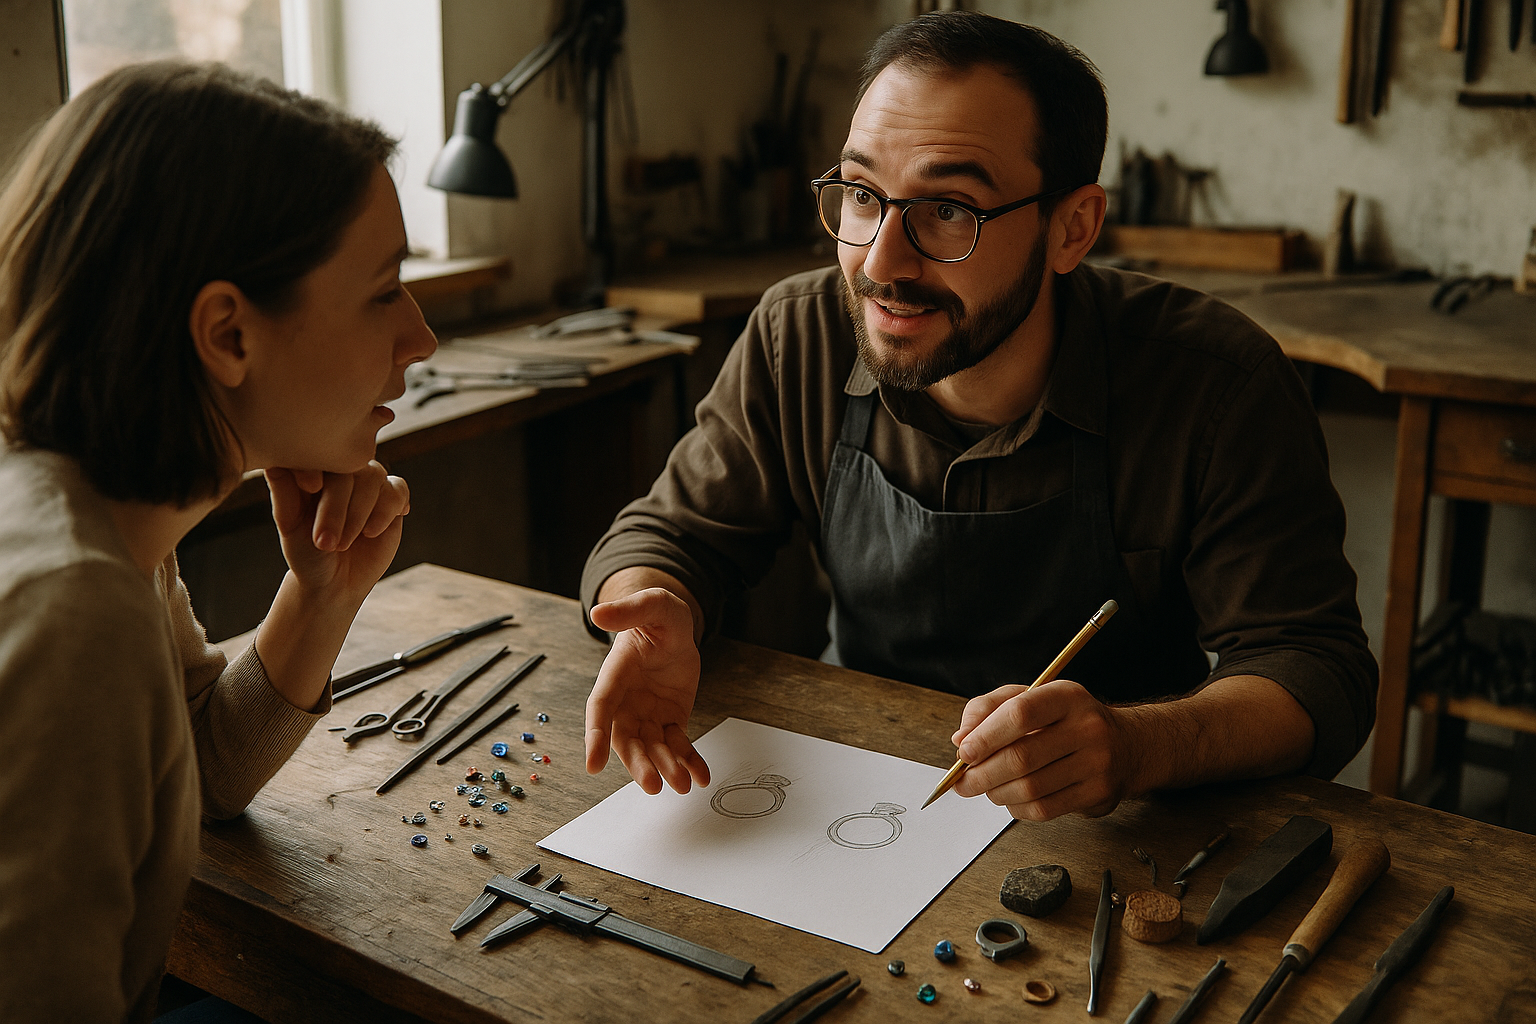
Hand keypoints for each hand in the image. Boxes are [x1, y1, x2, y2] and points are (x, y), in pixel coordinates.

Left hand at [265, 462, 408, 602]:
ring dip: (359, 514)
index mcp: (314, 472)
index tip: (311, 488)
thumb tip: (273, 465)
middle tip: (326, 543)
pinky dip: (385, 511)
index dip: (316, 465)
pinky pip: (397, 490)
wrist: (335, 582)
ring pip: (373, 477)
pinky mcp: (392, 497)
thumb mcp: (290, 528)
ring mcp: (369, 483)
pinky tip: (372, 532)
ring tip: (344, 544)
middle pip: (348, 467)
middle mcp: (343, 472)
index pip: (318, 453)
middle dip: (337, 507)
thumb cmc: (307, 553)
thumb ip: (284, 495)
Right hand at [585, 587, 709, 794]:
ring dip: (666, 767)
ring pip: (653, 748)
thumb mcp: (651, 605)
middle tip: (652, 785)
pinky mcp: (670, 720)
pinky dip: (689, 762)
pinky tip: (701, 777)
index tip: (593, 765)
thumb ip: (629, 610)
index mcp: (614, 676)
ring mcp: (648, 714)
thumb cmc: (657, 616)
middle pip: (627, 739)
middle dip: (638, 764)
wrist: (675, 628)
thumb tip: (597, 612)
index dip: (595, 736)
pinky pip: (678, 745)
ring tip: (683, 785)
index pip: (601, 709)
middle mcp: (627, 702)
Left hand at [949, 679, 1135, 820]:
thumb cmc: (1066, 720)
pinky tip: (1012, 798)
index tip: (964, 752)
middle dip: (983, 774)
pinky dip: (1018, 807)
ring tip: (987, 788)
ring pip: (1030, 788)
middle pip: (1021, 757)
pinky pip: (1045, 809)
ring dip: (997, 793)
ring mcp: (1097, 763)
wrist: (1125, 745)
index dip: (986, 736)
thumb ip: (989, 709)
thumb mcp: (1031, 698)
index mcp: (1066, 696)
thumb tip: (962, 738)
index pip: (1020, 714)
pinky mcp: (1098, 794)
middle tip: (964, 781)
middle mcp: (1087, 727)